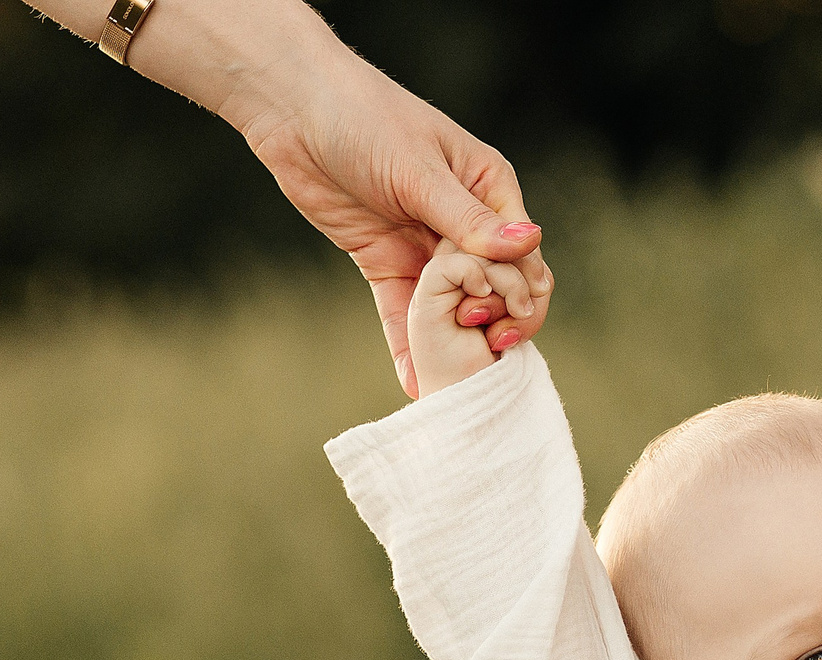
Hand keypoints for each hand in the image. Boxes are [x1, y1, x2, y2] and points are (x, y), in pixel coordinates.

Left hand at [239, 55, 554, 398]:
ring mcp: (427, 246)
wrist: (292, 109)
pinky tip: (414, 382)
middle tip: (479, 353)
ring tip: (451, 386)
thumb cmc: (364, 116)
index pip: (523, 254)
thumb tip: (530, 246)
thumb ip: (468, 219)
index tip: (500, 318)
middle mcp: (466, 223)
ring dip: (453, 344)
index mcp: (490, 190)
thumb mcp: (418, 171)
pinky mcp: (387, 263)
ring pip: (453, 306)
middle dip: (492, 323)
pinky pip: (404, 312)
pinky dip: (409, 346)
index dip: (519, 292)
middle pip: (496, 287)